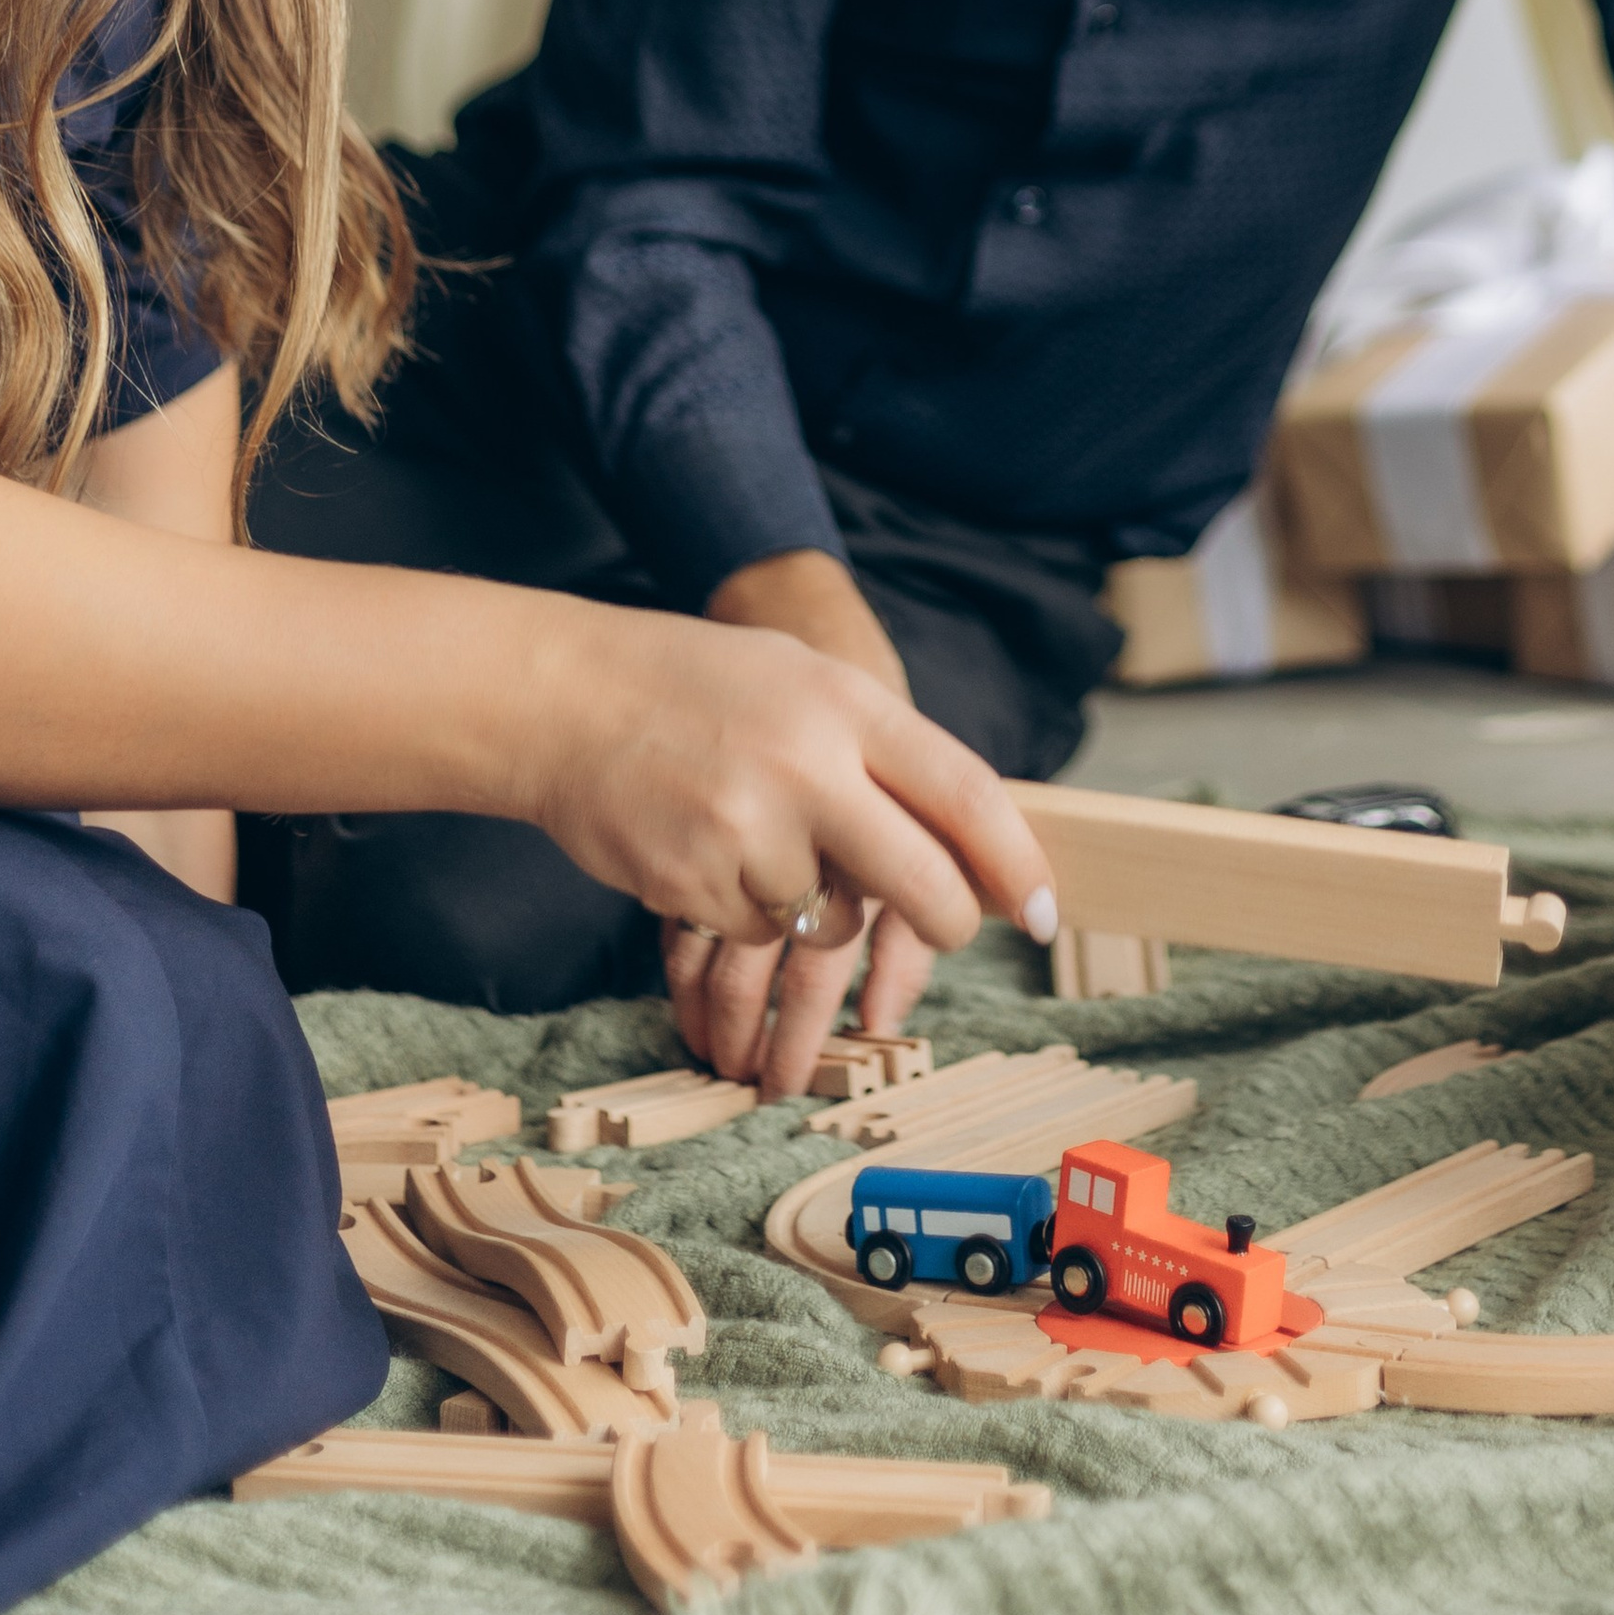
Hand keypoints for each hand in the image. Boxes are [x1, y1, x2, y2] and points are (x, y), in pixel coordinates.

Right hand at [525, 599, 1054, 1099]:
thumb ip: (887, 751)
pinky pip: (755, 933)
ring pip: (829, 922)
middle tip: (956, 928)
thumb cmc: (704, 685)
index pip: (964, 793)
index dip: (1015, 861)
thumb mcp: (810, 681)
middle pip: (918, 880)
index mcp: (848, 705)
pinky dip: (750, 914)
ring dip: (820, 911)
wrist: (569, 696)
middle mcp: (806, 767)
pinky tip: (715, 855)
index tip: (1043, 912)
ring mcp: (747, 830)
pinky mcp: (693, 885)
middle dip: (948, 920)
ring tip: (774, 844)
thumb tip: (974, 840)